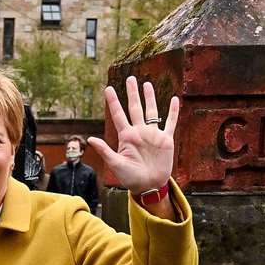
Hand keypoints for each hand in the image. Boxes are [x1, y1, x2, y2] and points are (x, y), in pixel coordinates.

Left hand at [88, 76, 179, 194]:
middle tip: (131, 78)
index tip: (108, 88)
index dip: (113, 102)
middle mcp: (139, 132)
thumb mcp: (116, 164)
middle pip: (135, 108)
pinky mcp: (166, 140)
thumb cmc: (130, 177)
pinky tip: (174, 99)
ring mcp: (153, 135)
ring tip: (147, 84)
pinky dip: (173, 112)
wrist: (149, 186)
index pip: (118, 115)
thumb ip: (105, 150)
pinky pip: (170, 123)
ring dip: (150, 98)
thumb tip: (90, 139)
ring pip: (151, 111)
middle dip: (132, 93)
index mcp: (127, 136)